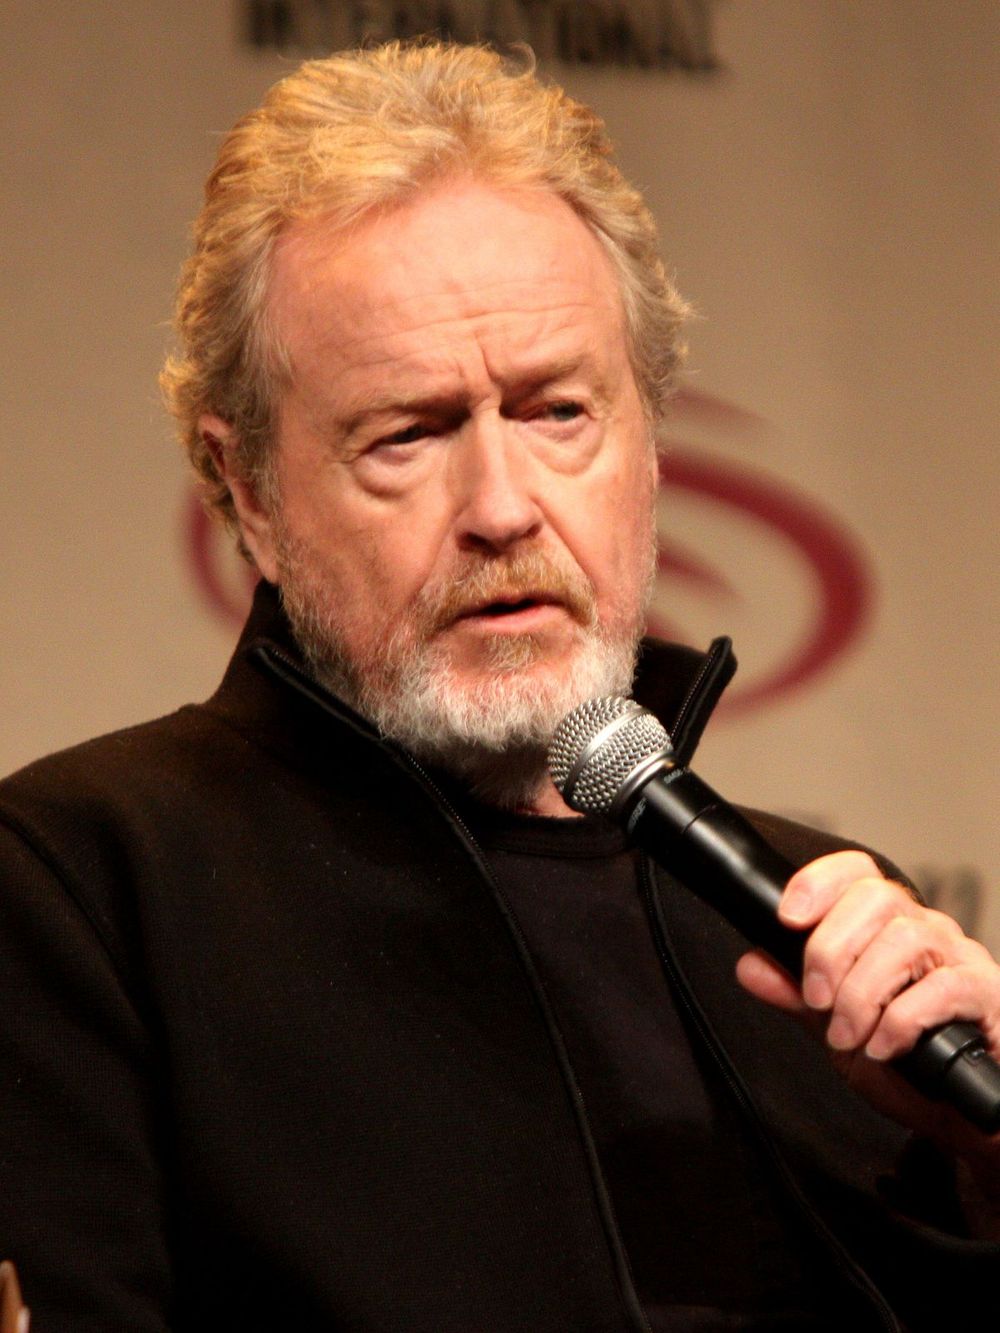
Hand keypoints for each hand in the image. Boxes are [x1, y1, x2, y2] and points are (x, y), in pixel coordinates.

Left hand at [736, 851, 999, 1177]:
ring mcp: (962, 960)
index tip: (787, 918)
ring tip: (846, 1035)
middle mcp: (927, 931)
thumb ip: (796, 995)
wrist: (959, 1115)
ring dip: (862, 992)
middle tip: (816, 1000)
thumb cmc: (906, 1065)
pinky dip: (903, 1019)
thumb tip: (750, 965)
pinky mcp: (990, 996)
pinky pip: (946, 987)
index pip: (857, 872)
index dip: (818, 882)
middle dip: (831, 949)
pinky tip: (883, 1047)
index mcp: (887, 927)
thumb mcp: (836, 1029)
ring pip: (907, 939)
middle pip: (877, 897)